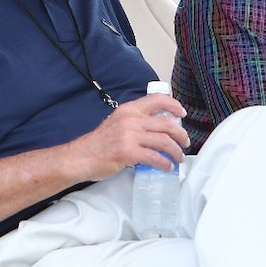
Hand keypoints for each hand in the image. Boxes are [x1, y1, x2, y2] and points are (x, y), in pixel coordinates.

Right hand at [74, 93, 189, 179]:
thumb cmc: (98, 143)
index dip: (174, 105)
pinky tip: (167, 167)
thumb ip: (135, 121)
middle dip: (181, 134)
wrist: (80, 157)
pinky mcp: (128, 152)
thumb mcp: (117, 122)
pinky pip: (155, 157)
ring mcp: (129, 136)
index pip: (157, 99)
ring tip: (179, 157)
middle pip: (166, 123)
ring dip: (176, 151)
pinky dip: (165, 163)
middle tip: (185, 142)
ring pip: (164, 141)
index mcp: (129, 110)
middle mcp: (131, 119)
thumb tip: (156, 128)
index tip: (182, 113)